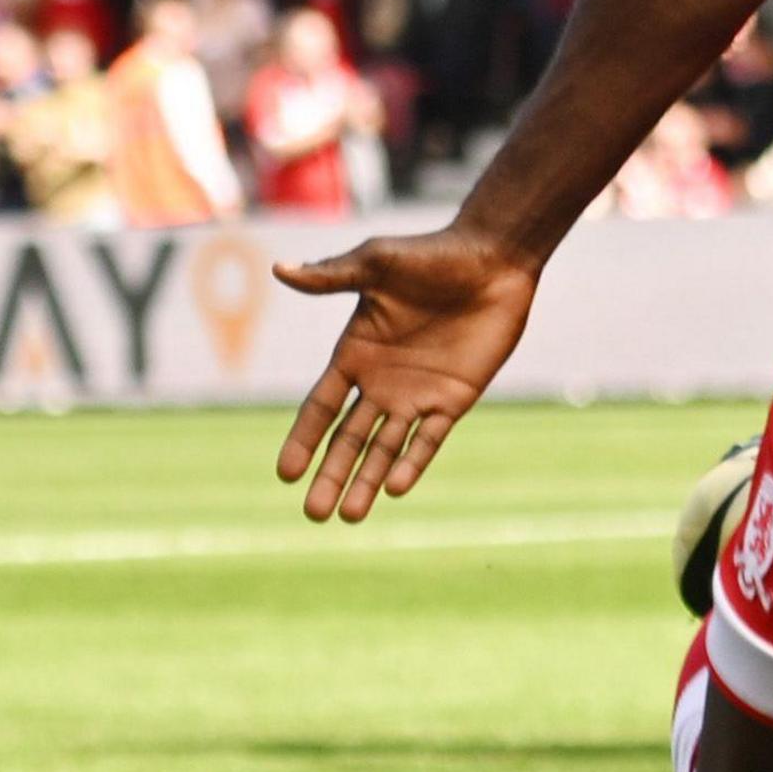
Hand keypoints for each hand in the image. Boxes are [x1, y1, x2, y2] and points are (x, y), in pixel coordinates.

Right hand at [272, 226, 541, 521]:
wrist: (493, 259)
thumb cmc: (432, 255)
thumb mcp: (377, 263)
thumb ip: (332, 275)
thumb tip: (279, 269)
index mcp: (355, 353)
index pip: (320, 407)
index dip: (303, 439)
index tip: (285, 473)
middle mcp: (381, 382)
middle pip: (348, 439)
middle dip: (330, 475)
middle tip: (313, 514)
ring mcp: (417, 394)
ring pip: (385, 448)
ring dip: (367, 482)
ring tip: (349, 517)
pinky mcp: (454, 398)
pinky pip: (429, 439)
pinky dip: (412, 462)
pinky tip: (396, 488)